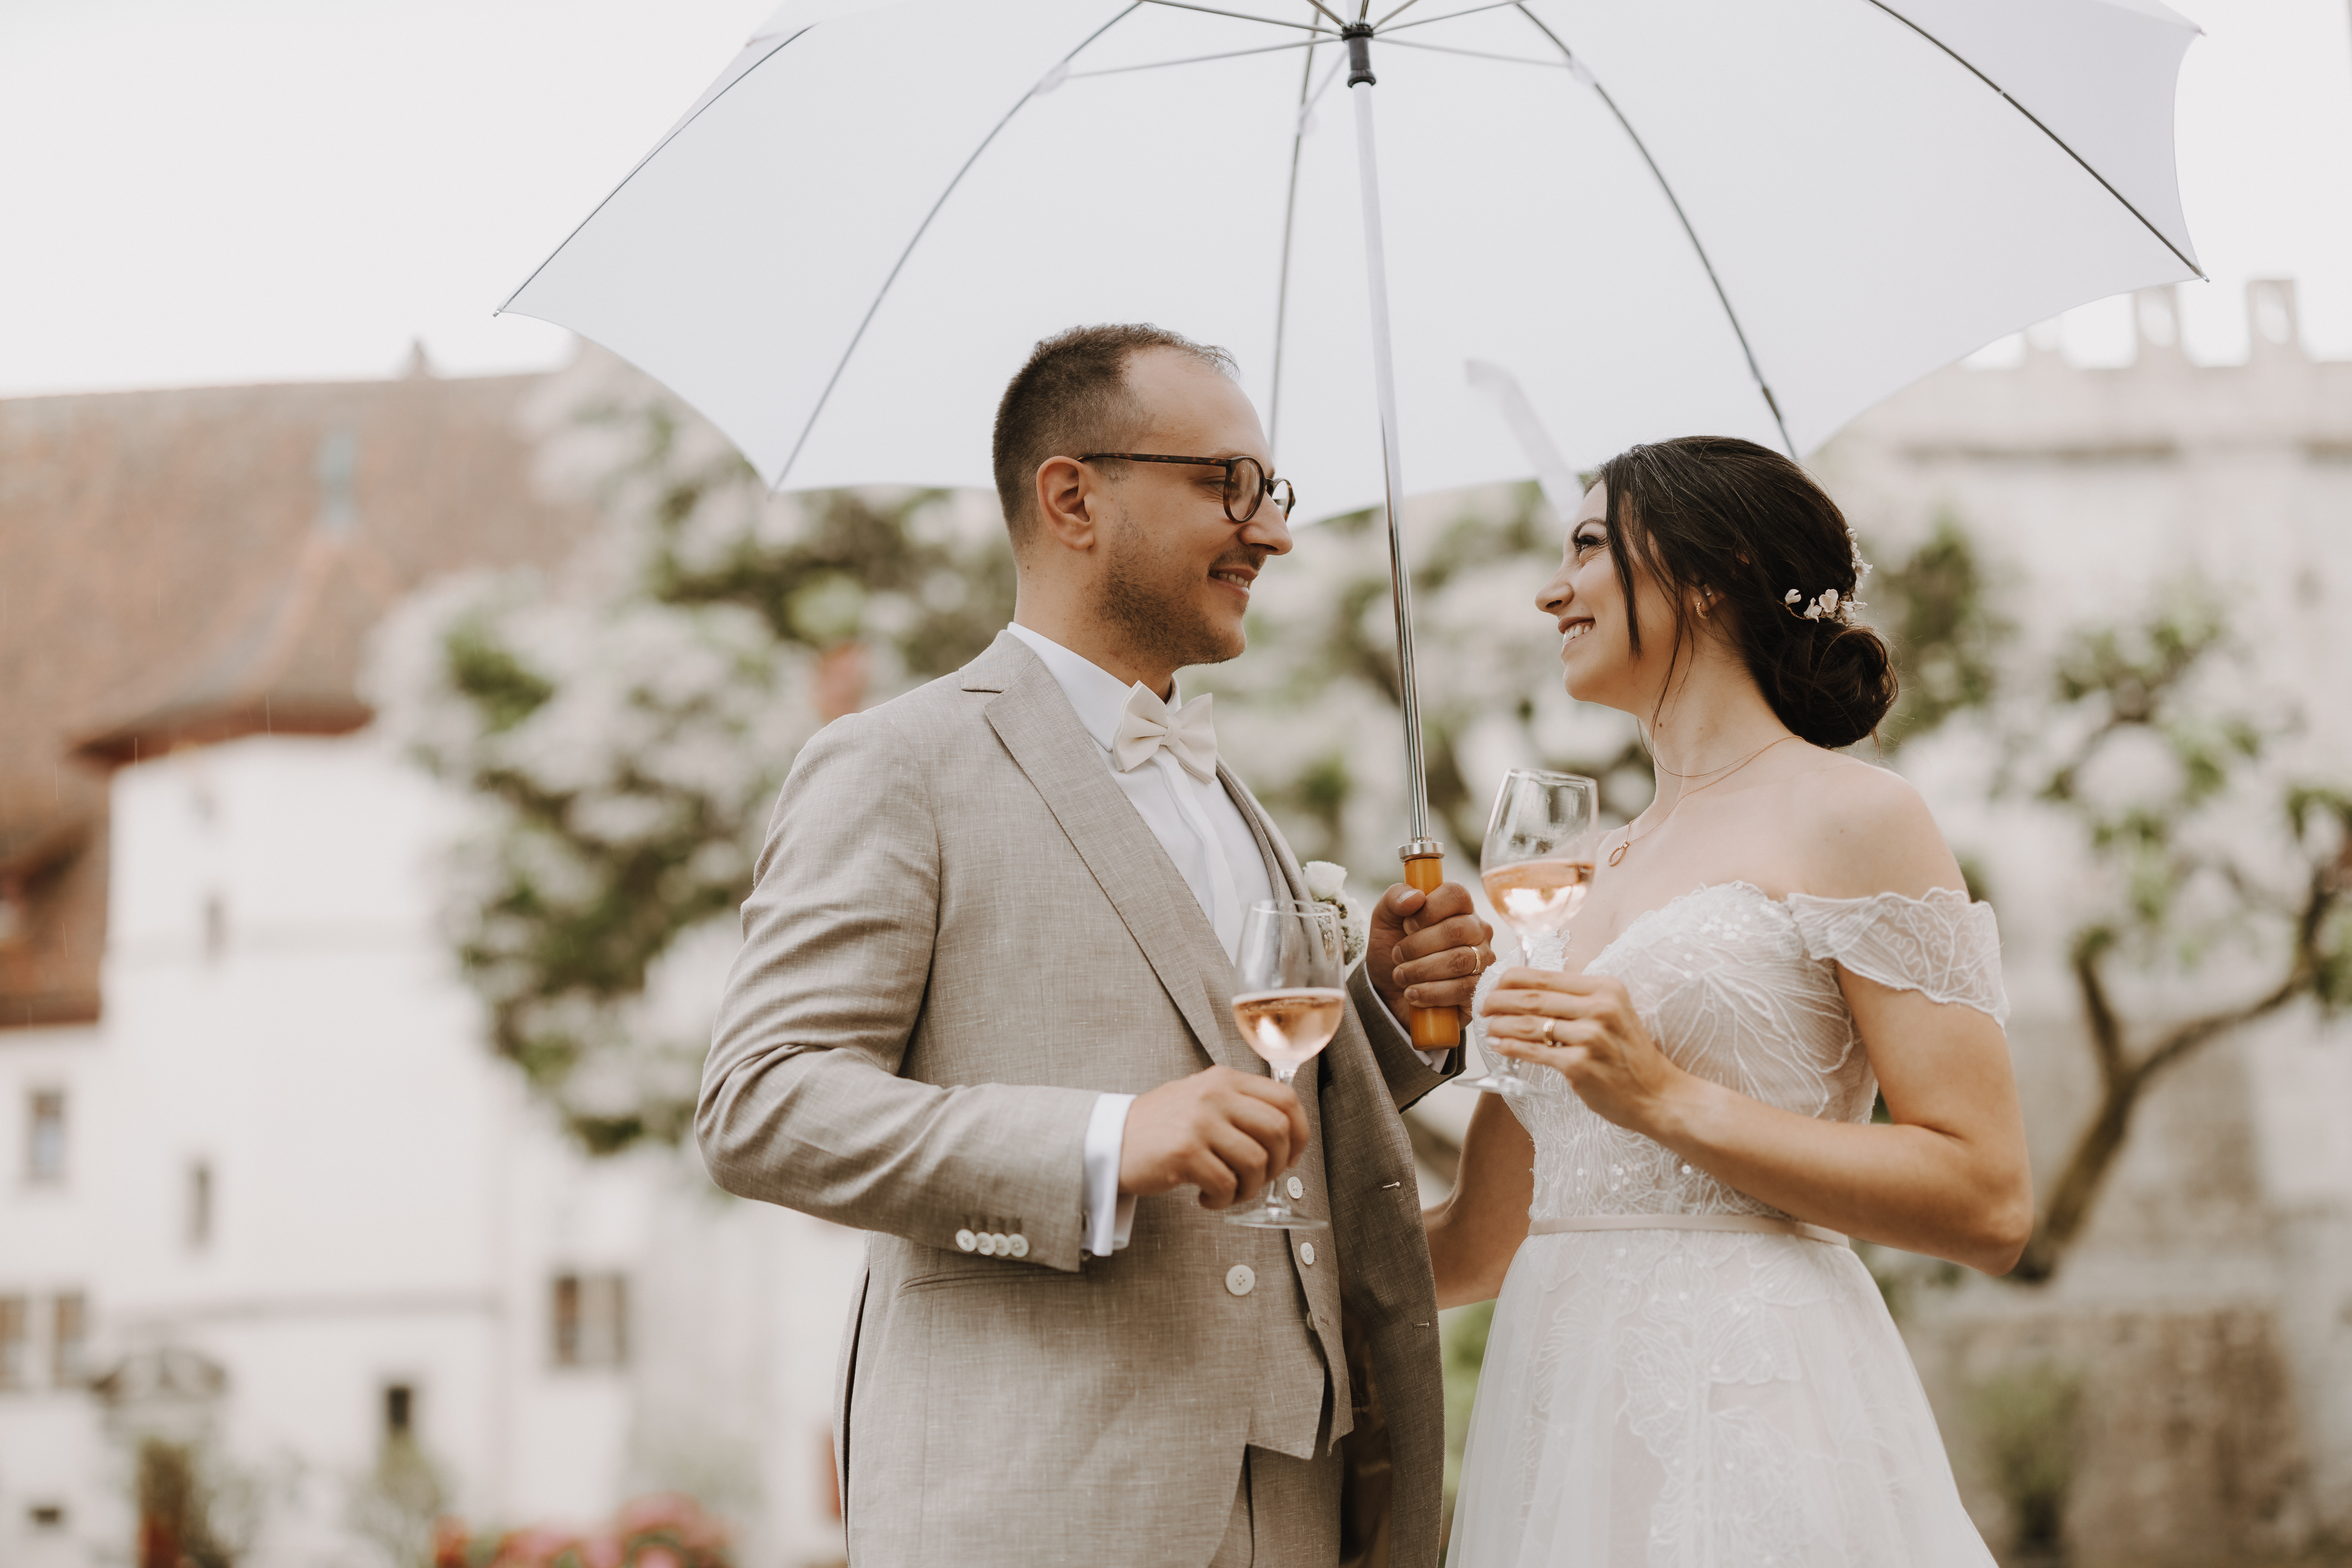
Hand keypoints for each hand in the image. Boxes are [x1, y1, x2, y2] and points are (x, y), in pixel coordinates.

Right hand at [1117, 1066, 1310, 1208]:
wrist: (1109, 1139)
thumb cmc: (1160, 1127)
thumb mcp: (1202, 1099)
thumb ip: (1239, 1105)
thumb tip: (1286, 1132)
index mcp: (1224, 1079)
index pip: (1286, 1099)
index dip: (1299, 1133)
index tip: (1291, 1156)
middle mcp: (1215, 1094)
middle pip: (1278, 1130)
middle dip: (1278, 1165)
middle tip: (1259, 1179)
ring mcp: (1199, 1121)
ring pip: (1256, 1161)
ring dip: (1250, 1188)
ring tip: (1229, 1192)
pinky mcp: (1184, 1151)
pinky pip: (1227, 1184)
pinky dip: (1223, 1200)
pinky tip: (1206, 1198)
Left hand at [1367, 881, 1494, 1028]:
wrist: (1392, 991)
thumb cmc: (1394, 948)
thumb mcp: (1384, 920)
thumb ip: (1395, 899)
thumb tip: (1416, 897)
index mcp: (1457, 906)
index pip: (1455, 894)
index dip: (1428, 910)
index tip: (1407, 925)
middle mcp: (1476, 929)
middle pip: (1456, 930)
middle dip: (1418, 945)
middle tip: (1397, 956)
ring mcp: (1482, 959)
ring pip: (1459, 961)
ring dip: (1421, 970)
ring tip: (1400, 976)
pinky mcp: (1479, 988)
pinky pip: (1462, 989)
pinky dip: (1431, 992)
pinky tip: (1412, 993)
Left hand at [1481, 967, 1687, 1133]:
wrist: (1658, 1094)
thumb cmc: (1630, 1055)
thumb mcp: (1614, 1013)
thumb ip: (1580, 999)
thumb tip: (1532, 991)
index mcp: (1606, 988)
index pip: (1547, 976)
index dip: (1513, 979)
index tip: (1495, 983)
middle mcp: (1600, 1008)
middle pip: (1534, 998)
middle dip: (1500, 999)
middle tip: (1482, 1004)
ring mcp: (1590, 1037)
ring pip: (1530, 1025)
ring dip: (1501, 1023)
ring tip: (1486, 1024)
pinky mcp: (1580, 1066)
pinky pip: (1535, 1052)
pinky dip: (1511, 1046)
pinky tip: (1499, 1044)